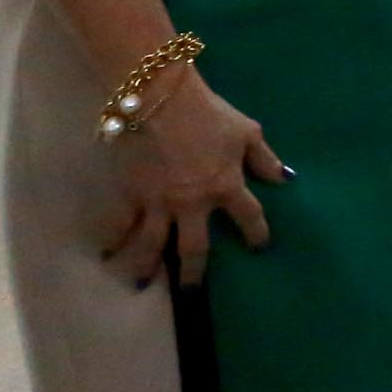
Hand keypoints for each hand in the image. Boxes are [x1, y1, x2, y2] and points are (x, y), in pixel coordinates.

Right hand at [99, 67, 285, 289]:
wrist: (159, 99)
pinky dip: (111, 240)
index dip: (256, 233)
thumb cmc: (208, 113)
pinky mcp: (130, 194)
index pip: (249, 217)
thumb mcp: (246, 132)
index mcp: (226, 187)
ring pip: (152, 245)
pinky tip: (106, 254)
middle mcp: (192, 204)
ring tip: (142, 284)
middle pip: (195, 248)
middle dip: (194, 273)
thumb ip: (264, 158)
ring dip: (146, 267)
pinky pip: (119, 224)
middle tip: (191, 293)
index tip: (259, 247)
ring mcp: (158, 203)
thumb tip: (285, 178)